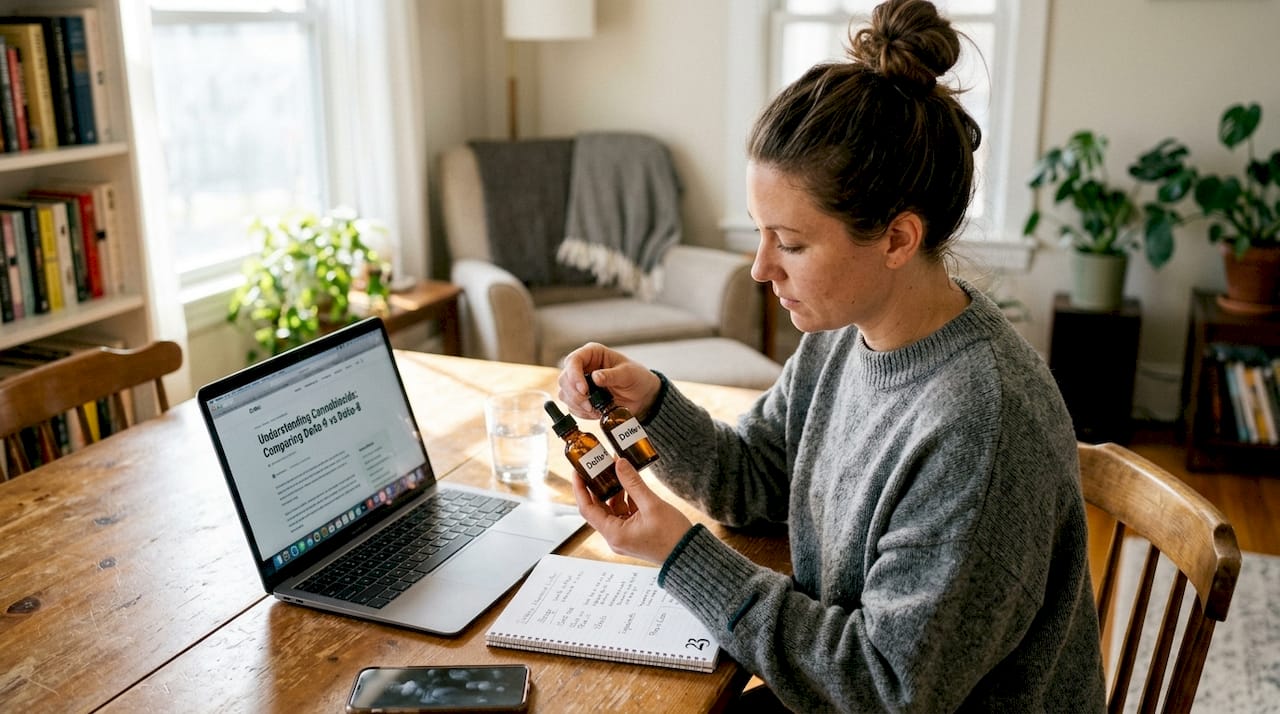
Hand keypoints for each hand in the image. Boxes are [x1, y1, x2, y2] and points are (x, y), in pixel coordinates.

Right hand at [557, 342, 662, 419]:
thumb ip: (612, 375)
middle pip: (564, 379)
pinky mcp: (580, 398)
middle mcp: (583, 366)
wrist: (642, 396)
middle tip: (590, 404)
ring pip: (564, 393)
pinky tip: (595, 412)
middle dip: (575, 394)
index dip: (574, 375)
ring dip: (577, 404)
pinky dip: (581, 412)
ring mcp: (579, 383)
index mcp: (592, 354)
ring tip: (595, 409)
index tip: (584, 390)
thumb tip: (595, 377)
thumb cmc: (636, 378)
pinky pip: (571, 406)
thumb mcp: (628, 374)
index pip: (574, 360)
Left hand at [572, 457, 692, 564]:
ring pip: (612, 509)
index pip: (587, 509)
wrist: (690, 555)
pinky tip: (631, 484)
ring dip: (614, 491)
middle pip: (598, 508)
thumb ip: (633, 483)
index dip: (580, 489)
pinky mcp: (634, 534)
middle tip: (598, 466)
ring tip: (616, 470)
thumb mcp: (652, 504)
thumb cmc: (673, 536)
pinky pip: (624, 513)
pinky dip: (626, 499)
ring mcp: (625, 536)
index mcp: (614, 534)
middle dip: (598, 487)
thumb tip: (619, 463)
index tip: (578, 471)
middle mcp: (615, 537)